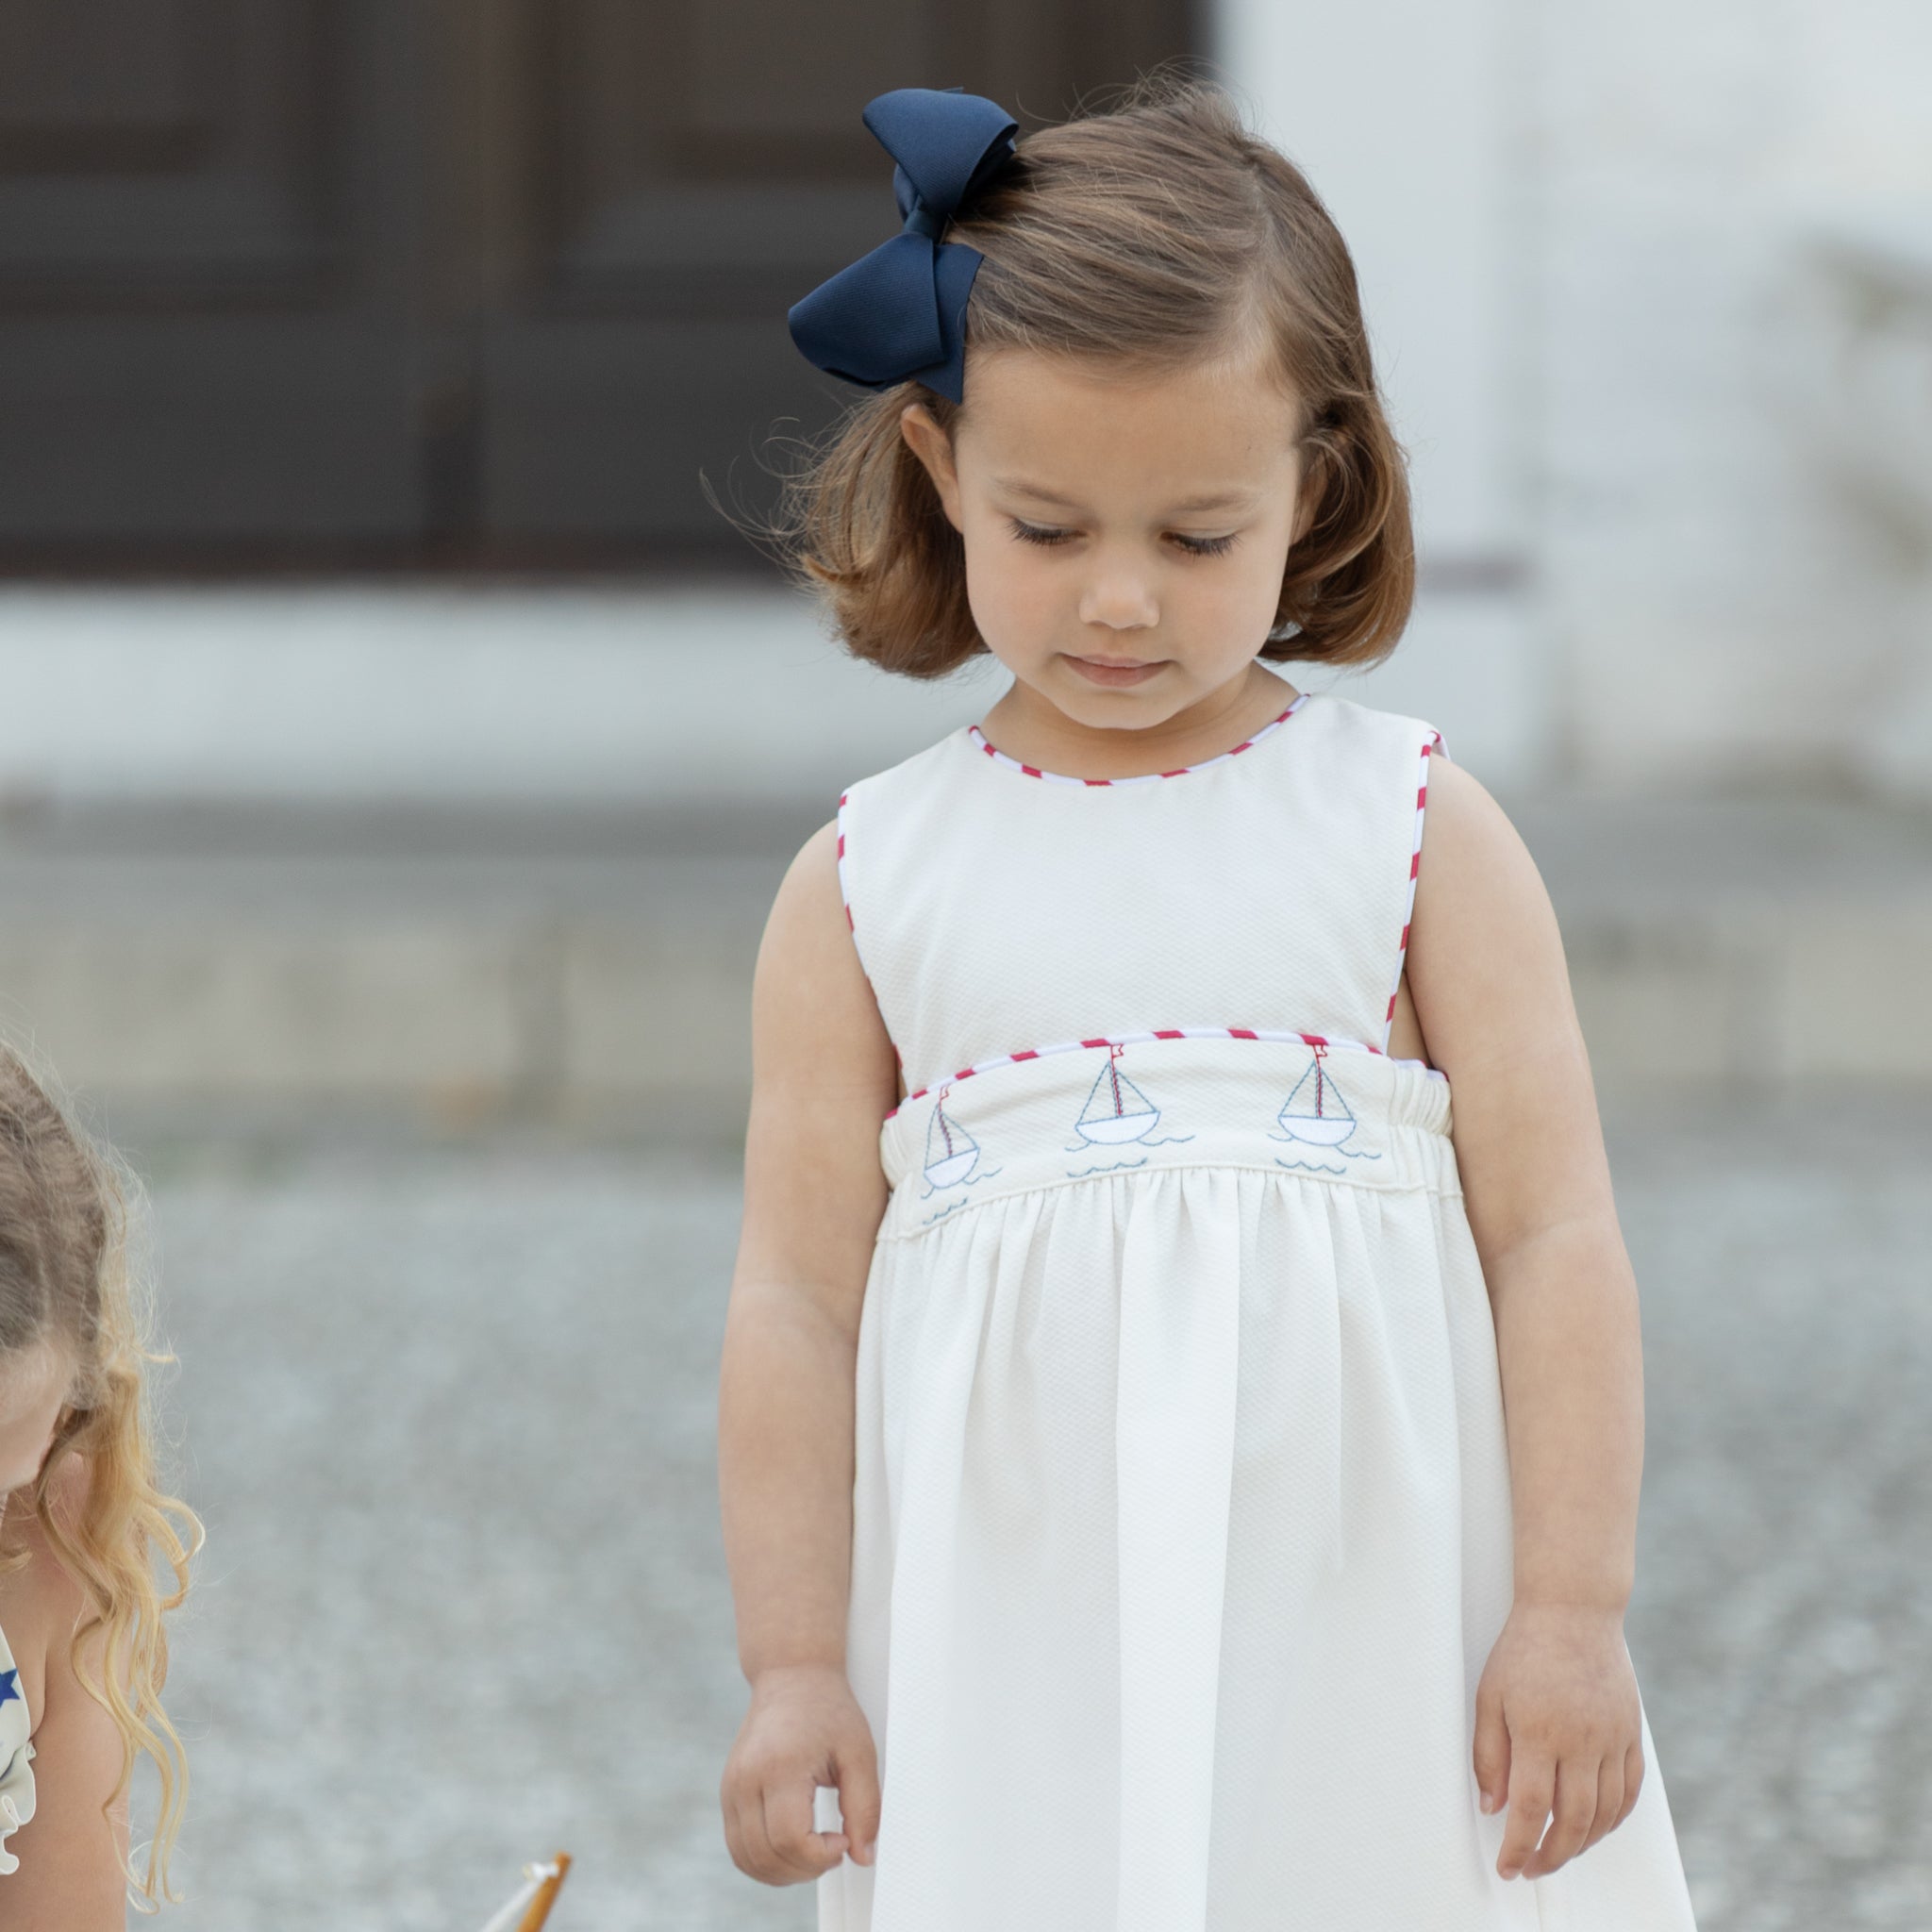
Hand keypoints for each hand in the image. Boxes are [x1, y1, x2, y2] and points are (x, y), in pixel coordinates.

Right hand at [721, 1662, 879, 1884]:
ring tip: (815, 1850)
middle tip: (835, 1846)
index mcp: (779, 1766)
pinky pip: (739, 1848)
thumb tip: (863, 1857)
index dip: (820, 1855)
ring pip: (748, 1860)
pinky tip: (793, 1849)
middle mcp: (746, 1780)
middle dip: (806, 1868)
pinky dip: (765, 1862)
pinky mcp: (727, 1795)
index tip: (842, 1840)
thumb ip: (864, 1807)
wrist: (791, 1677)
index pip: (790, 1839)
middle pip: (767, 1855)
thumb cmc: (827, 1710)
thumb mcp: (858, 1752)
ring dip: (784, 1872)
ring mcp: (731, 1788)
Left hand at [1472, 1601, 1643, 1880]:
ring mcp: (1612, 1739)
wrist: (1574, 1610)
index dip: (1518, 1846)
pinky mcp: (1631, 1734)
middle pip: (1573, 1821)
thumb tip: (1492, 1809)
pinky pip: (1629, 1792)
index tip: (1508, 1868)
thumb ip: (1489, 1755)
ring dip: (1582, 1844)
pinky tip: (1594, 1828)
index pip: (1530, 1808)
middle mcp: (1582, 1741)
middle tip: (1532, 1869)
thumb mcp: (1490, 1696)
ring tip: (1558, 1852)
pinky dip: (1613, 1819)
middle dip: (1551, 1855)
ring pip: (1605, 1814)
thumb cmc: (1523, 1650)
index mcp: (1540, 1732)